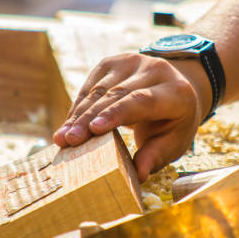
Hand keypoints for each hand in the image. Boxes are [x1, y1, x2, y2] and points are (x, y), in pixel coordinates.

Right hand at [53, 53, 206, 181]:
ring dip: (78, 115)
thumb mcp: (173, 142)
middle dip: (89, 119)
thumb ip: (156, 156)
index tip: (95, 129)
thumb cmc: (173, 122)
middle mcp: (156, 70)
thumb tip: (140, 175)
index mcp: (176, 92)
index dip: (117, 113)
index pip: (143, 100)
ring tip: (62, 138)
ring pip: (99, 90)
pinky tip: (68, 125)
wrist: (174, 88)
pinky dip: (78, 107)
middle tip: (70, 141)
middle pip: (116, 95)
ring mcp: (133, 62)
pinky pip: (90, 86)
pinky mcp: (113, 62)